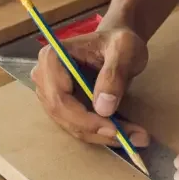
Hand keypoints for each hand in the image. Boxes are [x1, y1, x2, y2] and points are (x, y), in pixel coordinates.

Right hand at [32, 25, 148, 147]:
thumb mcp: (125, 49)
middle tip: (130, 138)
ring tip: (135, 136)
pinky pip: (78, 126)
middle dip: (96, 131)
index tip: (113, 128)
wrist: (118, 44)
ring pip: (71, 125)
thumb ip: (115, 73)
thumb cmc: (119, 41)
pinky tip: (125, 133)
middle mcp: (44, 76)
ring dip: (101, 135)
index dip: (84, 118)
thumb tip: (103, 108)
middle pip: (63, 115)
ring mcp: (50, 93)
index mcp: (52, 57)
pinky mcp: (62, 106)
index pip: (60, 98)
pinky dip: (101, 133)